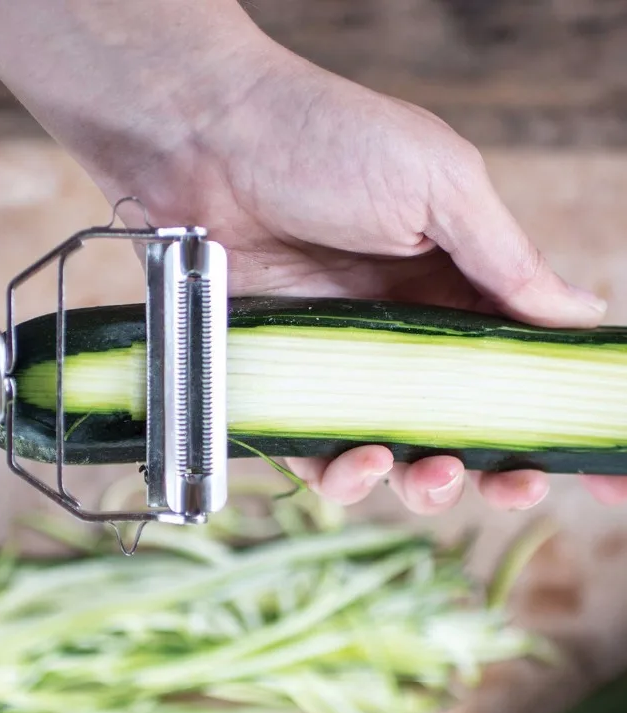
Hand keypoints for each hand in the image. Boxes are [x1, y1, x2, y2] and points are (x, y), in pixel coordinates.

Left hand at [80, 42, 621, 513]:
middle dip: (499, 470)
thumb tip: (581, 315)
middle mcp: (405, 332)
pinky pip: (317, 449)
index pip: (522, 361)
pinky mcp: (283, 383)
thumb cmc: (326, 142)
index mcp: (458, 284)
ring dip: (424, 483)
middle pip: (464, 425)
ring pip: (396, 451)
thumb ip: (505, 260)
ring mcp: (343, 364)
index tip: (602, 467)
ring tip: (434, 473)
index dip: (558, 414)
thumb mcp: (439, 185)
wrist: (208, 142)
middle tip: (515, 486)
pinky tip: (359, 461)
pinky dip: (341, 474)